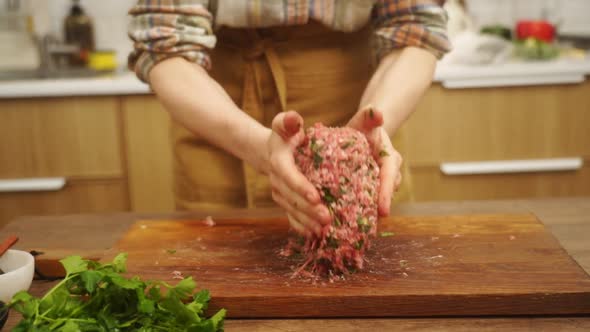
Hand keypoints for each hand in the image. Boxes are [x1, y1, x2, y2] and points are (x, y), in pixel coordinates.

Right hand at [267, 111, 331, 236]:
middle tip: (327, 218)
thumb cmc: (286, 135)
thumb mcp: (285, 124)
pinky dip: (303, 228)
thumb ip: (289, 121)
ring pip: (292, 211)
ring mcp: (279, 194)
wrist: (271, 152)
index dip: (300, 187)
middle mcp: (276, 181)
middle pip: (291, 198)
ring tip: (325, 229)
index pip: (289, 175)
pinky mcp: (284, 203)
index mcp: (279, 161)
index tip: (316, 196)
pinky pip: (292, 218)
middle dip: (308, 210)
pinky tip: (316, 236)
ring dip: (308, 221)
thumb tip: (294, 118)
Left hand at [347, 106, 402, 215]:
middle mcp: (388, 175)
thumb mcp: (365, 119)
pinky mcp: (367, 190)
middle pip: (385, 194)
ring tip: (353, 228)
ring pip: (375, 201)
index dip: (387, 194)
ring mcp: (379, 184)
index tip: (383, 210)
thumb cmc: (364, 127)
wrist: (362, 134)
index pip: (390, 177)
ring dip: (366, 214)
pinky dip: (356, 212)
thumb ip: (369, 115)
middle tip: (366, 225)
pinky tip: (342, 223)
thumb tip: (377, 112)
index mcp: (390, 159)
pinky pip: (364, 203)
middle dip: (377, 209)